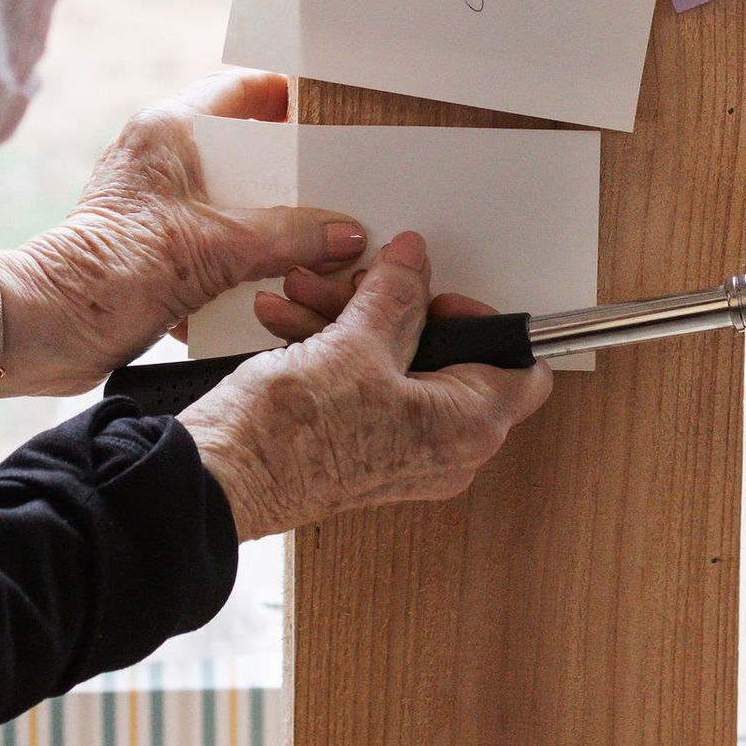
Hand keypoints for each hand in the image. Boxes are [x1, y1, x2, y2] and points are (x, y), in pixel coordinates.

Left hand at [0, 71, 365, 397]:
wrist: (46, 328)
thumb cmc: (112, 271)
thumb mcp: (216, 248)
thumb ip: (288, 236)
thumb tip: (346, 234)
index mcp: (170, 130)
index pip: (242, 90)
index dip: (289, 97)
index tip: (332, 115)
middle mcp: (161, 158)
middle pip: (243, 152)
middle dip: (289, 177)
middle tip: (337, 190)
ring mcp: (155, 203)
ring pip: (230, 202)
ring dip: (268, 226)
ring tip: (316, 242)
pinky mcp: (151, 247)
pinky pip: (211, 242)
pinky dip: (241, 260)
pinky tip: (274, 282)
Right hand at [178, 233, 552, 541]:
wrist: (223, 480)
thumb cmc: (292, 437)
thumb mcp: (355, 343)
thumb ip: (397, 295)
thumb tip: (415, 264)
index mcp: (466, 427)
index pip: (522, 366)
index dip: (484, 316)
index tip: (438, 291)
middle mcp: (443, 449)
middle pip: (446, 354)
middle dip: (395, 306)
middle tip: (362, 283)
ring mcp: (400, 451)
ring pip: (396, 363)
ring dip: (352, 319)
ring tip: (306, 294)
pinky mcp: (359, 447)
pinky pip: (364, 385)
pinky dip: (334, 348)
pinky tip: (290, 320)